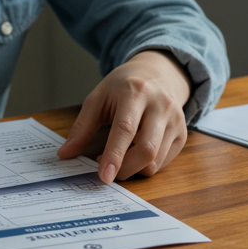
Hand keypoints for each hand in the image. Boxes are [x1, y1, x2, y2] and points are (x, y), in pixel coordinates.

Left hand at [57, 50, 191, 181]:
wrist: (158, 72)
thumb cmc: (124, 86)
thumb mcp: (98, 98)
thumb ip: (81, 127)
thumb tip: (65, 154)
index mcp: (136, 92)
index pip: (126, 129)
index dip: (114, 155)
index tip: (103, 176)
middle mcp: (160, 105)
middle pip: (146, 149)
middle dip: (124, 168)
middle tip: (107, 171)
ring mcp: (175, 120)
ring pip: (156, 160)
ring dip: (134, 169)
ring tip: (119, 159)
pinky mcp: (182, 134)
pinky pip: (164, 162)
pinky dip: (146, 166)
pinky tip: (134, 154)